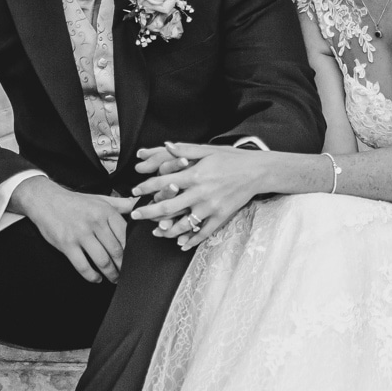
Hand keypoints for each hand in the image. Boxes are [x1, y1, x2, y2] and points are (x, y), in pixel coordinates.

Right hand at [10, 179, 137, 283]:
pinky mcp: (66, 245)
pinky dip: (92, 276)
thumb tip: (140, 204)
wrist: (45, 200)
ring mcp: (80, 234)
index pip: (126, 235)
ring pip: (102, 261)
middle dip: (123, 266)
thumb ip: (121, 204)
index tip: (135, 259)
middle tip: (127, 273)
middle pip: (116, 251)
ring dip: (111, 274)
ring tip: (114, 278)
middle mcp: (94, 222)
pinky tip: (96, 278)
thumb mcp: (100, 198)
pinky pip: (83, 266)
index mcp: (105, 211)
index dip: (132, 250)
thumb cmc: (74, 202)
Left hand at [130, 143, 265, 250]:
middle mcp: (200, 193)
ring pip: (183, 224)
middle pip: (167, 207)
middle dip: (148, 213)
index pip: (163, 183)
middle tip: (135, 215)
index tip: (135, 191)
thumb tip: (165, 146)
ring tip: (155, 232)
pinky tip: (181, 244)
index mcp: (195, 175)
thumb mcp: (207, 150)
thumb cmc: (231, 158)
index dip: (146, 188)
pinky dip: (191, 240)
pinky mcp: (221, 217)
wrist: (257, 171)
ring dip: (166, 230)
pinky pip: (203, 232)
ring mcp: (211, 208)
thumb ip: (185, 151)